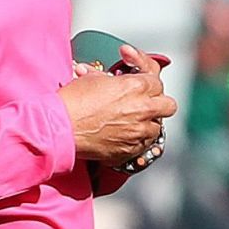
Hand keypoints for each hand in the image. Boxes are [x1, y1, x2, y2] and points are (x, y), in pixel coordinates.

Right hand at [59, 42, 175, 167]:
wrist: (60, 127)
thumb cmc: (72, 102)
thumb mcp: (94, 78)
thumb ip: (114, 79)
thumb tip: (115, 81)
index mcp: (135, 87)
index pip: (157, 82)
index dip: (148, 84)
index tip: (140, 86)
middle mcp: (142, 109)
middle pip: (168, 105)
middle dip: (158, 103)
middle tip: (146, 103)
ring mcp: (138, 132)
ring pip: (157, 127)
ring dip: (147, 123)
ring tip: (131, 121)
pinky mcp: (131, 149)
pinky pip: (145, 145)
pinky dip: (137, 140)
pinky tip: (124, 135)